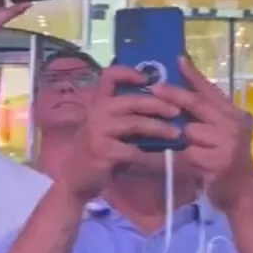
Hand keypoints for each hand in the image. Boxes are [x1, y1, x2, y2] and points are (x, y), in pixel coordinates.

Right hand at [60, 66, 181, 201]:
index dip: (129, 73)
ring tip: (175, 134)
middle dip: (158, 105)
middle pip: (132, 100)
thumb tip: (160, 103)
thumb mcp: (105, 127)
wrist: (76, 179)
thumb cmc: (97, 151)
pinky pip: (135, 151)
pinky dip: (152, 156)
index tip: (147, 80)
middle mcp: (96, 113)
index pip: (109, 76)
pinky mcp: (103, 151)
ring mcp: (98, 131)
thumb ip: (124, 114)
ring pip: (136, 124)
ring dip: (159, 128)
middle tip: (176, 112)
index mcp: (97, 103)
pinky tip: (164, 160)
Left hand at [150, 57, 252, 211]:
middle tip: (154, 88)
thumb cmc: (223, 163)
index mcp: (232, 115)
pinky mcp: (219, 161)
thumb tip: (177, 94)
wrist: (242, 194)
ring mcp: (229, 142)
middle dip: (174, 96)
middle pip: (198, 105)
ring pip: (190, 130)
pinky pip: (186, 153)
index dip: (193, 75)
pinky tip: (165, 161)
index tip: (178, 59)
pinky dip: (173, 157)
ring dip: (177, 139)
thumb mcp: (217, 134)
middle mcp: (234, 124)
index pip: (210, 91)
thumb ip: (204, 116)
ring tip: (174, 148)